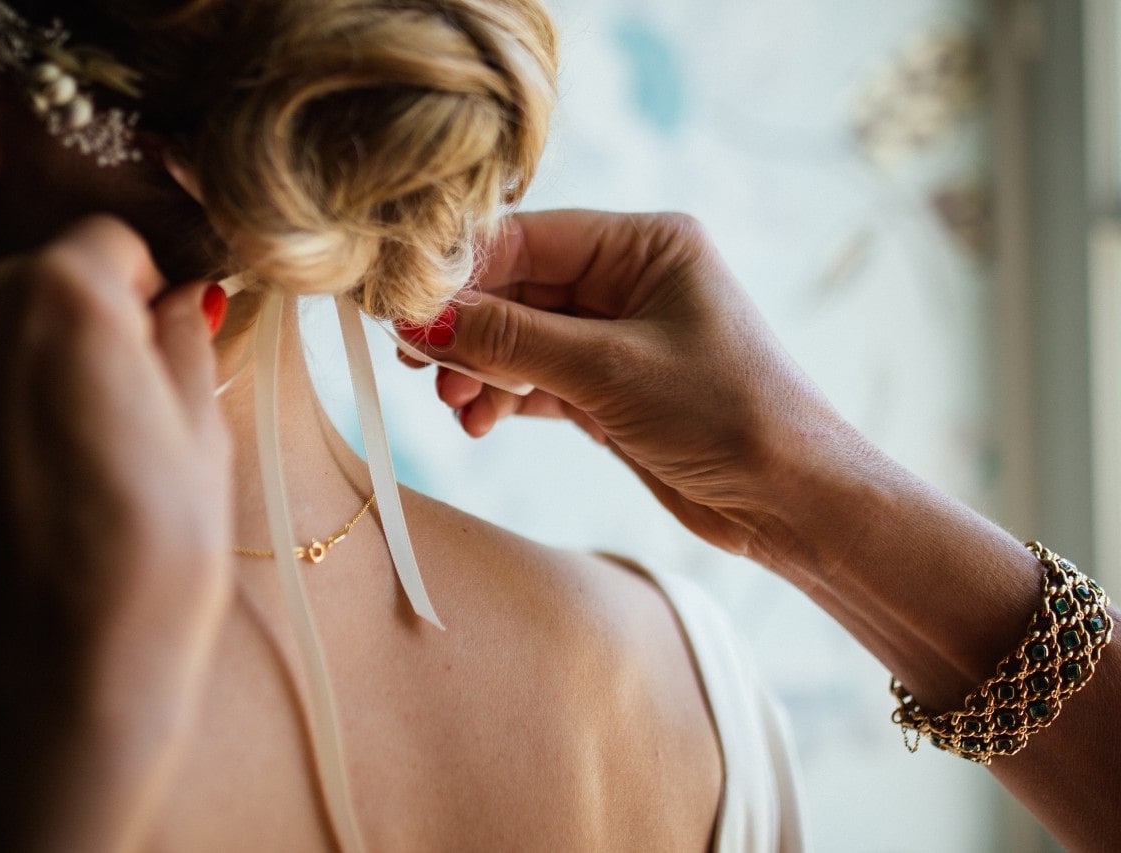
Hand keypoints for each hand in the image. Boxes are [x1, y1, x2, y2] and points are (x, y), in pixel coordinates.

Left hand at [0, 216, 231, 845]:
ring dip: (24, 370)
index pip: (108, 241)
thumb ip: (183, 341)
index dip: (147, 287)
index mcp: (61, 298)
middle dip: (80, 324)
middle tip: (123, 412)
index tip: (164, 338)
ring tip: (69, 461)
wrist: (53, 686)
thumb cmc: (151, 561)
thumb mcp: (205, 437)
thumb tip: (176, 302)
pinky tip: (19, 494)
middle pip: (35, 283)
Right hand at [416, 209, 862, 559]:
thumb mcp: (609, 370)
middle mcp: (630, 281)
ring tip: (455, 403)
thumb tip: (422, 321)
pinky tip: (480, 422)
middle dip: (467, 329)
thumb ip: (510, 342)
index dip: (461, 272)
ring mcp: (618, 337)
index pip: (528, 238)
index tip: (404, 306)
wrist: (792, 502)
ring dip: (481, 370)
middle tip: (418, 362)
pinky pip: (537, 381)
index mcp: (646, 244)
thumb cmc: (727, 415)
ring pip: (521, 340)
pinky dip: (505, 399)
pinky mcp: (610, 389)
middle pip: (517, 290)